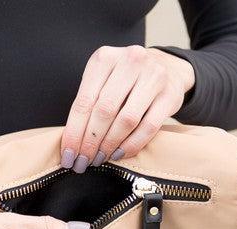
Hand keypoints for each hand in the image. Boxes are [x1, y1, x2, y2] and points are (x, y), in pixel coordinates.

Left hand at [60, 46, 194, 171]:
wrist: (168, 67)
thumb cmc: (127, 79)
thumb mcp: (104, 79)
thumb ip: (89, 103)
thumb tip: (72, 143)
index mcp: (105, 58)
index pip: (84, 101)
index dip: (74, 133)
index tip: (68, 156)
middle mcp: (129, 61)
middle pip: (104, 111)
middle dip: (90, 142)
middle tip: (83, 162)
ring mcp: (152, 77)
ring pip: (126, 120)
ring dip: (109, 145)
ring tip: (99, 159)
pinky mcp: (169, 95)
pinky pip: (148, 127)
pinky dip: (131, 145)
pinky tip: (120, 154)